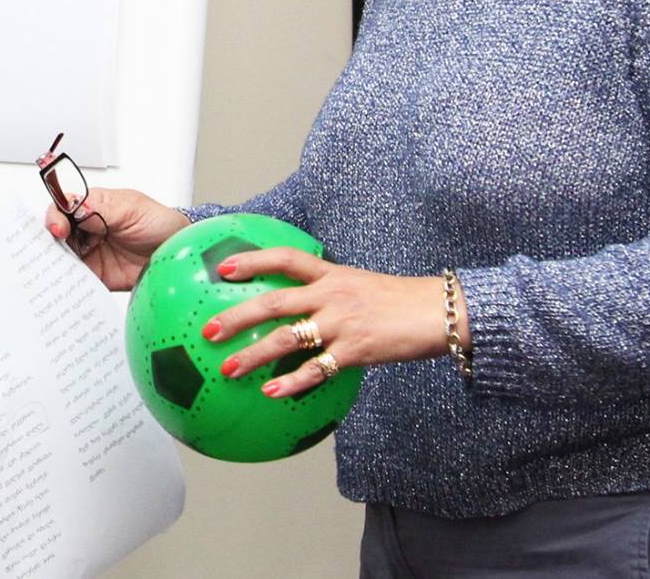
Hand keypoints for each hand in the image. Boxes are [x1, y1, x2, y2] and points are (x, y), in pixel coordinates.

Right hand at [44, 187, 189, 290]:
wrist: (178, 254)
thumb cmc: (159, 223)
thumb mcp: (131, 209)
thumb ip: (101, 209)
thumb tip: (73, 206)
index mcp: (92, 206)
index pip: (63, 207)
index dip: (55, 216)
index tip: (58, 228)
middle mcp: (87, 229)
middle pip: (57, 233)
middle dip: (50, 240)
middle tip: (55, 248)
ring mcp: (90, 253)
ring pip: (62, 256)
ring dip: (57, 261)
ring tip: (57, 267)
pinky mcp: (97, 275)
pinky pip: (77, 279)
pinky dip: (70, 281)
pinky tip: (69, 282)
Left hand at [199, 247, 460, 397]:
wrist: (440, 312)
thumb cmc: (400, 301)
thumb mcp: (361, 284)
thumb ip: (331, 291)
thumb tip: (304, 303)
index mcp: (332, 274)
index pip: (286, 258)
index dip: (253, 261)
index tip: (224, 268)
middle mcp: (331, 295)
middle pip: (274, 301)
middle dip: (237, 315)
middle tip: (208, 329)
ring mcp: (342, 322)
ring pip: (288, 337)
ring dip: (254, 354)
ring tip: (229, 369)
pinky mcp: (356, 350)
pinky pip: (317, 369)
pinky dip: (292, 381)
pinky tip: (271, 391)